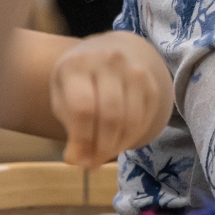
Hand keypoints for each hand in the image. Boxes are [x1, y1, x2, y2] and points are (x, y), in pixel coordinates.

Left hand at [51, 31, 173, 167]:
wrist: (110, 50)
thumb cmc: (80, 79)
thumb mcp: (63, 96)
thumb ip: (70, 126)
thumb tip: (78, 161)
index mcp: (77, 65)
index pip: (84, 108)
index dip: (82, 139)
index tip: (77, 161)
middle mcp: (109, 62)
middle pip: (111, 115)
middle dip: (102, 147)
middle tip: (93, 164)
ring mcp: (135, 70)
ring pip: (132, 119)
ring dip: (119, 145)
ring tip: (105, 155)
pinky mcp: (152, 83)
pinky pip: (146, 117)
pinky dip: (133, 137)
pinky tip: (120, 143)